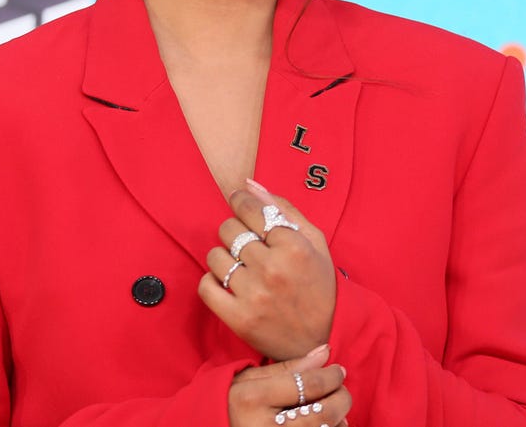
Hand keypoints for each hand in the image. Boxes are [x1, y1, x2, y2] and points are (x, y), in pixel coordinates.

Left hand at [200, 180, 337, 359]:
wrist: (319, 340)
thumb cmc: (319, 286)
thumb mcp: (315, 242)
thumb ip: (284, 208)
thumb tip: (249, 184)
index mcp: (294, 246)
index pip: (251, 210)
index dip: (240, 201)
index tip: (237, 200)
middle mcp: (272, 268)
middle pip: (229, 230)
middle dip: (235, 230)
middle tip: (246, 242)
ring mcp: (253, 295)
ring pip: (215, 256)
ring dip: (224, 256)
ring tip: (240, 265)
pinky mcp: (238, 318)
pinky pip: (206, 286)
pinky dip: (212, 281)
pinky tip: (229, 283)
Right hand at [228, 344, 349, 426]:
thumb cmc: (229, 403)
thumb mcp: (250, 379)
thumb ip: (288, 367)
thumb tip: (326, 352)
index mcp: (253, 398)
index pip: (308, 384)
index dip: (332, 376)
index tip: (339, 370)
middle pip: (322, 413)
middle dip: (341, 398)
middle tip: (342, 389)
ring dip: (339, 420)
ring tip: (336, 408)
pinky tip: (328, 425)